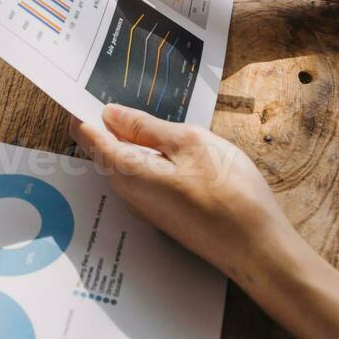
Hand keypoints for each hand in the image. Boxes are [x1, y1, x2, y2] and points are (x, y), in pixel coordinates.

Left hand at [70, 105, 338, 338]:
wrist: (257, 249)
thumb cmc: (228, 192)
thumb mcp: (189, 143)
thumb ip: (146, 128)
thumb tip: (111, 115)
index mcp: (126, 171)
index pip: (88, 136)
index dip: (83, 111)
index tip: (81, 89)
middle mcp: (128, 193)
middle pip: (104, 152)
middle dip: (107, 124)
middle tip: (121, 96)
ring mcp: (146, 207)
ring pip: (126, 166)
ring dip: (132, 142)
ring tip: (149, 119)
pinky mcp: (164, 215)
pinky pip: (143, 180)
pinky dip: (149, 160)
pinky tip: (170, 150)